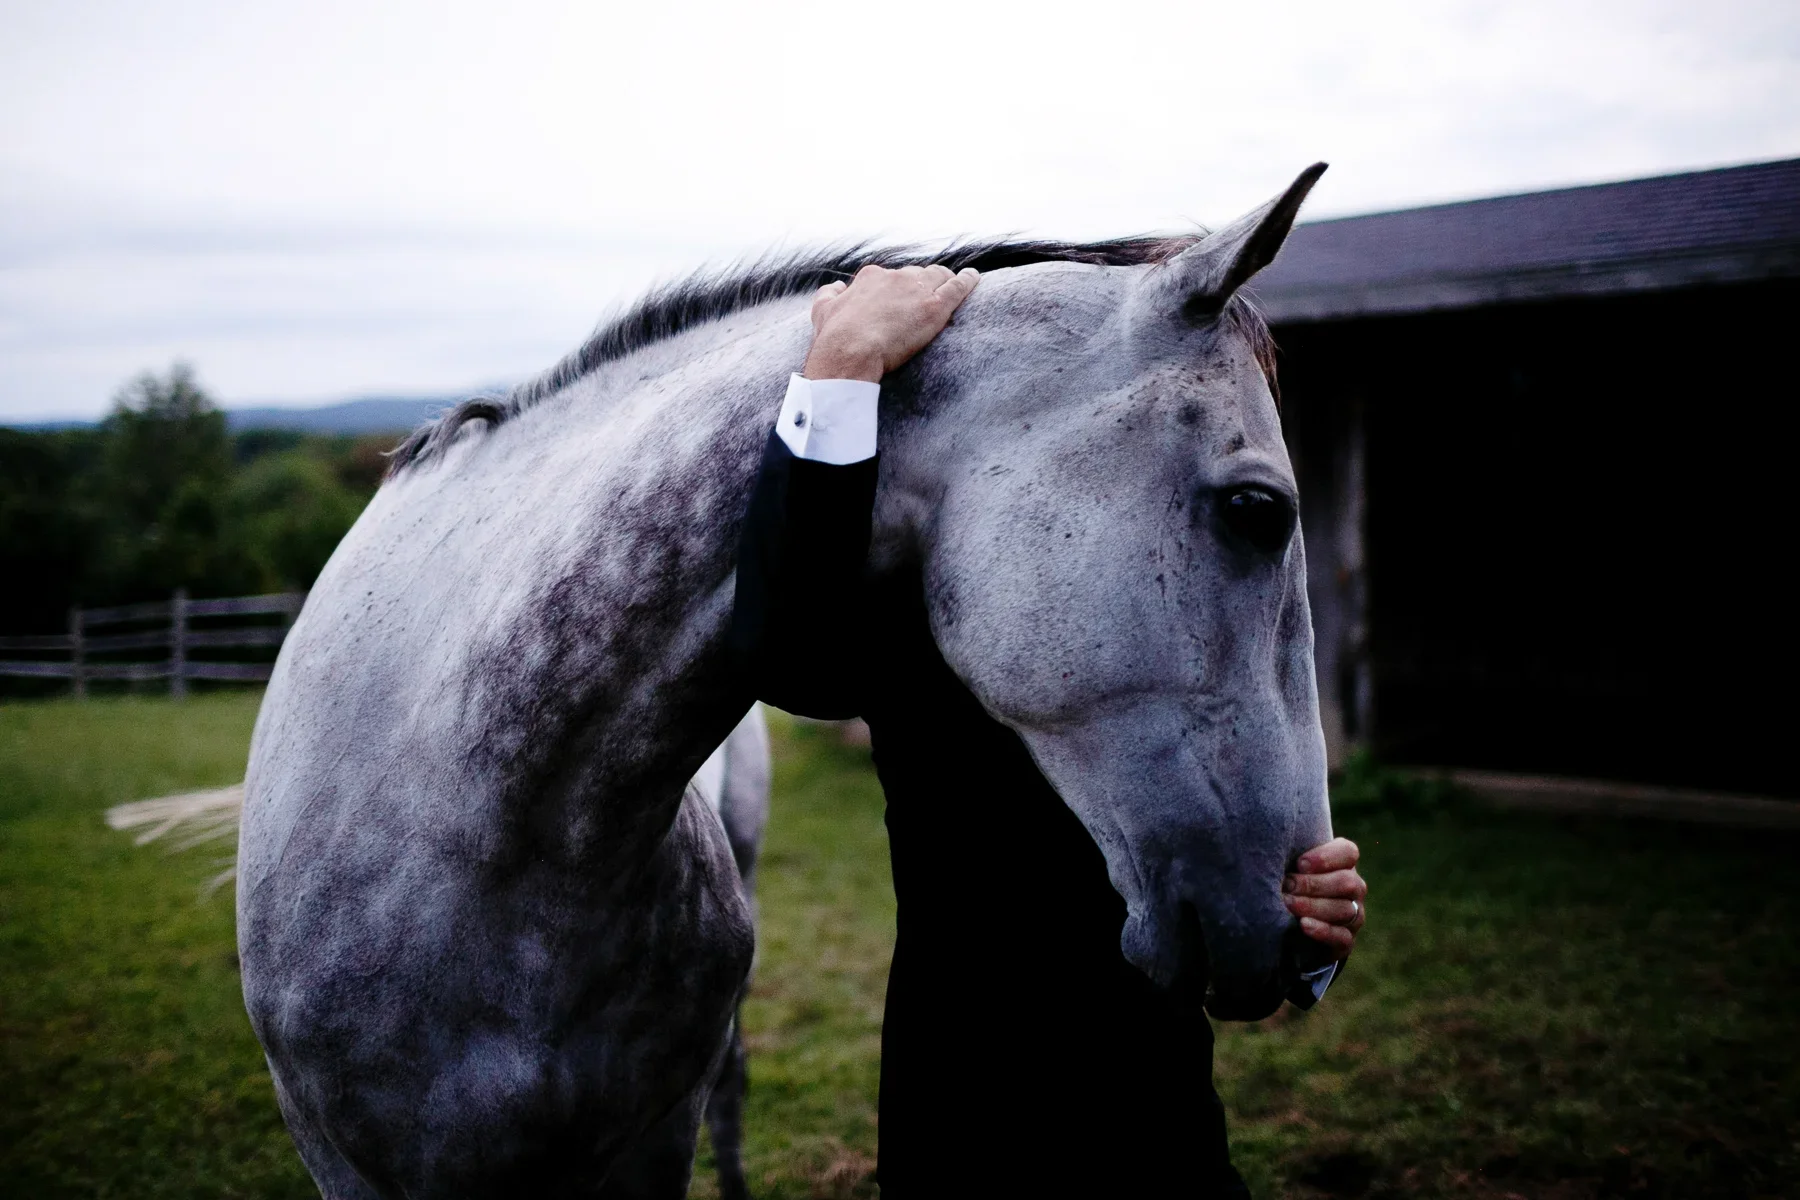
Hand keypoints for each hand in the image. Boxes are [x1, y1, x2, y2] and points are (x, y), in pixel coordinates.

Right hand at [803, 264, 979, 382]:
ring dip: (946, 280)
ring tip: (955, 285)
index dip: (900, 287)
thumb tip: (837, 286)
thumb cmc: (834, 336)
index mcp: (871, 277)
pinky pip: (958, 287)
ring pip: (939, 277)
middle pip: (918, 275)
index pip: (892, 277)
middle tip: (928, 299)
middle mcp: (895, 277)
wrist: (849, 351)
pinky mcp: (935, 306)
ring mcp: (917, 290)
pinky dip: (968, 281)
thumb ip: (829, 293)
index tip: (904, 298)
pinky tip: (974, 278)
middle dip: (923, 285)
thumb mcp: (823, 309)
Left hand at [1282, 837, 1364, 961]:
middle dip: (1314, 884)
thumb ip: (1288, 856)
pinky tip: (1303, 925)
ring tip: (1288, 904)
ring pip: (1345, 909)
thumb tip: (1267, 847)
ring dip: (1314, 906)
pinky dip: (1323, 931)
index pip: (1348, 853)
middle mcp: (1354, 888)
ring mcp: (1354, 915)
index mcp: (1343, 864)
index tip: (1299, 864)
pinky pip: (1342, 936)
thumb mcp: (1290, 867)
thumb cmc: (1289, 884)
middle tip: (1287, 885)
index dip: (1326, 857)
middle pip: (1346, 882)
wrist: (1291, 926)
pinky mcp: (1346, 940)